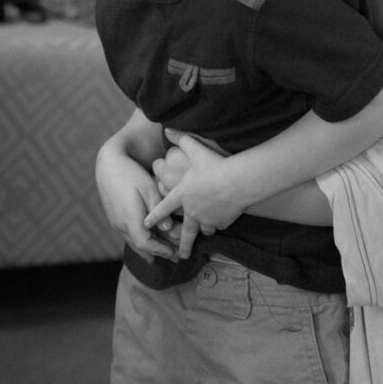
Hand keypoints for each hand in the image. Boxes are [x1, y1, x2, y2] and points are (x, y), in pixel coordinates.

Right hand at [95, 142, 179, 263]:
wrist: (108, 164)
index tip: (175, 253)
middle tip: (177, 256)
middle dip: (160, 252)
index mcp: (129, 219)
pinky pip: (129, 236)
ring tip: (167, 254)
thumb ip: (158, 210)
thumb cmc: (131, 174)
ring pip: (134, 243)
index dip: (161, 250)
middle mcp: (120, 225)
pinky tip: (148, 246)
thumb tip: (167, 229)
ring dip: (151, 249)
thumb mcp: (149, 189)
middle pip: (141, 247)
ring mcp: (115, 223)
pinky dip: (141, 243)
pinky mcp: (114, 218)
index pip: (146, 244)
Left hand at [144, 132, 241, 255]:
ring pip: (203, 230)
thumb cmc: (214, 165)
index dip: (153, 216)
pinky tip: (222, 222)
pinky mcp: (222, 221)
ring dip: (203, 232)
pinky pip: (219, 225)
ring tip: (204, 236)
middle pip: (184, 231)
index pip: (163, 207)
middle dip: (181, 244)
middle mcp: (191, 210)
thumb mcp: (196, 149)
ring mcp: (207, 218)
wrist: (236, 181)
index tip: (146, 224)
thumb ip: (181, 139)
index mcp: (182, 195)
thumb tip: (167, 128)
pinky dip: (219, 224)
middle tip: (178, 254)